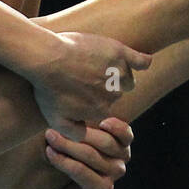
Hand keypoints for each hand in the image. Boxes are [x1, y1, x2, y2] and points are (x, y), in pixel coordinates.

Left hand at [31, 32, 150, 139]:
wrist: (46, 58)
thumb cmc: (48, 88)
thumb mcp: (55, 119)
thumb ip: (74, 133)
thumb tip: (90, 136)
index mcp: (101, 111)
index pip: (106, 110)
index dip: (93, 101)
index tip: (81, 93)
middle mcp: (114, 95)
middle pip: (117, 93)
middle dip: (104, 87)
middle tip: (83, 76)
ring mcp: (119, 73)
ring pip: (127, 77)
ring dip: (117, 73)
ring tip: (96, 66)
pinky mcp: (120, 52)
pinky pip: (142, 61)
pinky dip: (142, 62)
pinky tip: (140, 62)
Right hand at [43, 117, 133, 188]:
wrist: (73, 157)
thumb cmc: (61, 183)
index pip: (84, 176)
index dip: (65, 163)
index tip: (47, 151)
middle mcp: (114, 173)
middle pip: (94, 158)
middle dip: (69, 146)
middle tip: (49, 135)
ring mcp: (122, 156)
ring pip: (108, 144)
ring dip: (84, 133)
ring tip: (63, 125)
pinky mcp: (126, 140)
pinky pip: (126, 134)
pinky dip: (116, 127)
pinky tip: (100, 121)